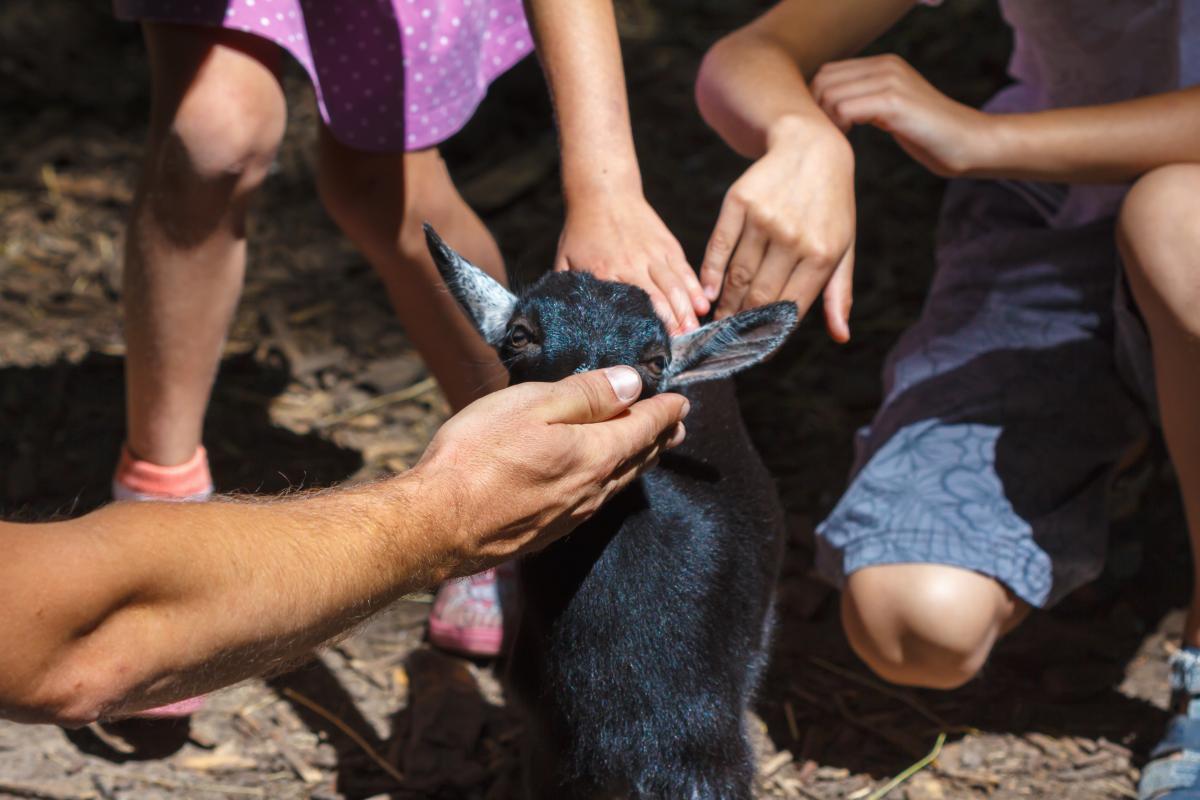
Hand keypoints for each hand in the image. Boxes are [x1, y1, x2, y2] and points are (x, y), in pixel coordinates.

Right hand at [415, 367, 688, 569]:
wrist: (436, 525)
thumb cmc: (477, 455)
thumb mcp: (532, 405)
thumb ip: (587, 394)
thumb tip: (633, 384)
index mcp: (594, 453)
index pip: (644, 427)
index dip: (665, 410)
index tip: (681, 399)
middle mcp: (592, 489)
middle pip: (638, 459)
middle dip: (660, 437)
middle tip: (676, 425)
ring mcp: (570, 514)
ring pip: (618, 482)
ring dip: (638, 461)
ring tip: (648, 449)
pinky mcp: (547, 530)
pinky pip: (593, 501)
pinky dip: (609, 481)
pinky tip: (599, 482)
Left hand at [557, 194, 708, 333]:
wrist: (603, 191)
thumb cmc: (582, 229)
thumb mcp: (565, 259)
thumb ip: (567, 288)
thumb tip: (563, 317)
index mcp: (606, 271)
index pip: (629, 304)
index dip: (643, 326)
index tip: (652, 346)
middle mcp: (633, 264)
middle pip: (659, 298)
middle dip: (672, 323)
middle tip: (681, 346)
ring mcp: (654, 254)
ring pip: (675, 286)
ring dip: (686, 310)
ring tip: (694, 331)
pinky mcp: (667, 245)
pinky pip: (684, 270)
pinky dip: (695, 288)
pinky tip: (703, 304)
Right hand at [701, 117, 855, 341]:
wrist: (811, 148)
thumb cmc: (830, 205)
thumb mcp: (844, 246)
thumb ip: (838, 293)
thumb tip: (841, 335)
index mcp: (822, 254)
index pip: (791, 308)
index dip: (772, 334)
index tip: (759, 351)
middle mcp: (793, 238)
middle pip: (760, 295)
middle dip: (743, 324)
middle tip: (731, 339)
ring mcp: (764, 219)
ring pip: (738, 275)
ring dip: (726, 304)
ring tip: (719, 320)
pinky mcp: (739, 203)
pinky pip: (719, 246)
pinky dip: (710, 273)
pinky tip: (707, 291)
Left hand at [812, 54, 992, 177]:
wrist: (967, 141)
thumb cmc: (926, 133)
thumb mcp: (889, 109)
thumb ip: (863, 100)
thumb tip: (826, 106)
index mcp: (883, 63)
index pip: (827, 72)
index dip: (816, 101)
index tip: (827, 126)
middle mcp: (886, 65)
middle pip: (823, 80)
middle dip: (816, 110)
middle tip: (829, 134)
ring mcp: (891, 81)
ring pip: (830, 95)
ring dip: (826, 121)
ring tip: (840, 138)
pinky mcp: (894, 101)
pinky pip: (845, 109)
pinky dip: (838, 127)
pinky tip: (848, 139)